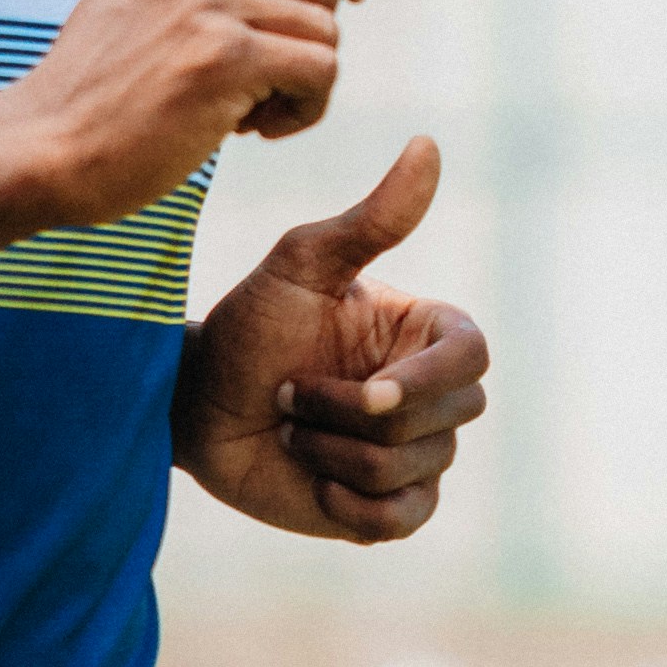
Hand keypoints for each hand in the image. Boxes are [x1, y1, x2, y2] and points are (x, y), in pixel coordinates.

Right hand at [0, 0, 363, 239]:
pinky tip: (249, 131)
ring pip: (327, 35)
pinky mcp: (223, 58)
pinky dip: (302, 112)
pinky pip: (321, 75)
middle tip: (249, 90)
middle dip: (302, 45)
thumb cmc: (95, 79)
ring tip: (239, 113)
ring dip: (298, 86)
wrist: (39, 148)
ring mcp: (207, 0)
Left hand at [173, 136, 487, 543]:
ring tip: (290, 427)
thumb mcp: (300, 265)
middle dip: (357, 415)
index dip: (425, 382)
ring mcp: (414, 453)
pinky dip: (353, 503)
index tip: (365, 389)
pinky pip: (402, 520)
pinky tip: (313, 479)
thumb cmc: (246, 328)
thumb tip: (428, 146)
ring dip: (335, 452)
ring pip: (416, 469)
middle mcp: (431, 393)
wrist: (194, 406)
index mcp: (426, 333)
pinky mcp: (388, 508)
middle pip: (449, 418)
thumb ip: (370, 218)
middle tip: (291, 394)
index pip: (472, 358)